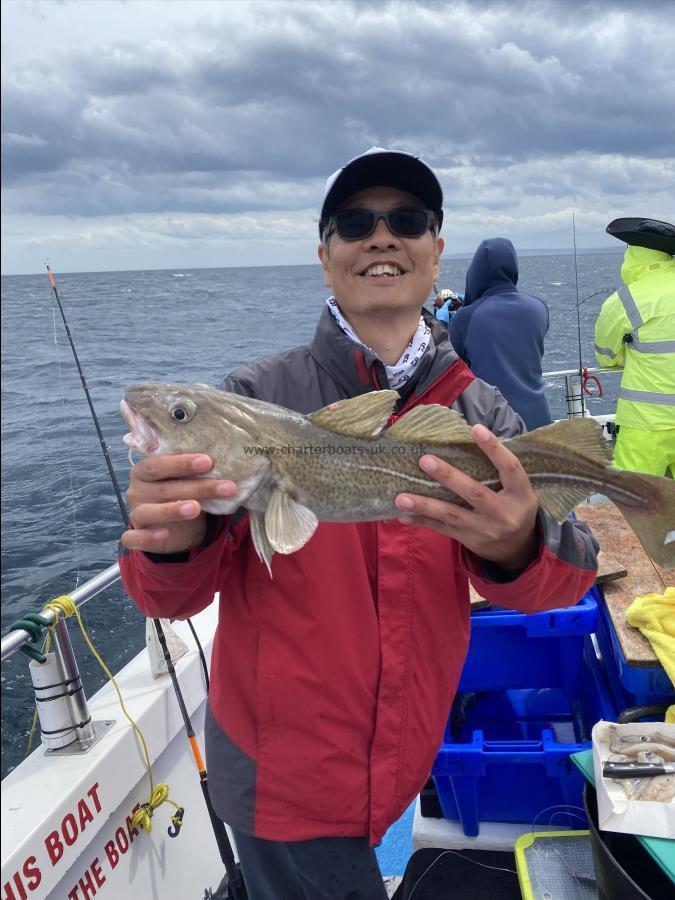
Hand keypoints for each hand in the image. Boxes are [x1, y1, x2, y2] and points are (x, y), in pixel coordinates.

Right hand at [120, 454, 237, 554]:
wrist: (172, 525)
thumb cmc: (179, 494)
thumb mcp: (186, 480)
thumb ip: (196, 472)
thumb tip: (228, 462)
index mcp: (144, 471)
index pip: (158, 464)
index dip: (181, 463)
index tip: (208, 461)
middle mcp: (137, 491)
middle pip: (164, 488)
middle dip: (196, 487)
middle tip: (225, 486)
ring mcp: (135, 514)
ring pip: (149, 512)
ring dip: (173, 510)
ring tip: (196, 508)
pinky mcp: (136, 536)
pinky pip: (136, 539)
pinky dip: (148, 537)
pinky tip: (164, 534)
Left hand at [395, 424, 539, 569]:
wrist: (519, 548)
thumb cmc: (514, 506)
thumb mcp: (519, 489)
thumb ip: (500, 471)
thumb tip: (470, 437)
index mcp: (521, 494)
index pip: (510, 468)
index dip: (494, 448)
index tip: (476, 428)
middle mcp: (503, 513)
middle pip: (474, 493)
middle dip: (448, 476)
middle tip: (425, 460)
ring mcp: (484, 529)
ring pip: (452, 514)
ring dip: (425, 505)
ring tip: (401, 497)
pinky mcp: (469, 539)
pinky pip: (442, 528)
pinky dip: (422, 521)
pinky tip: (403, 515)